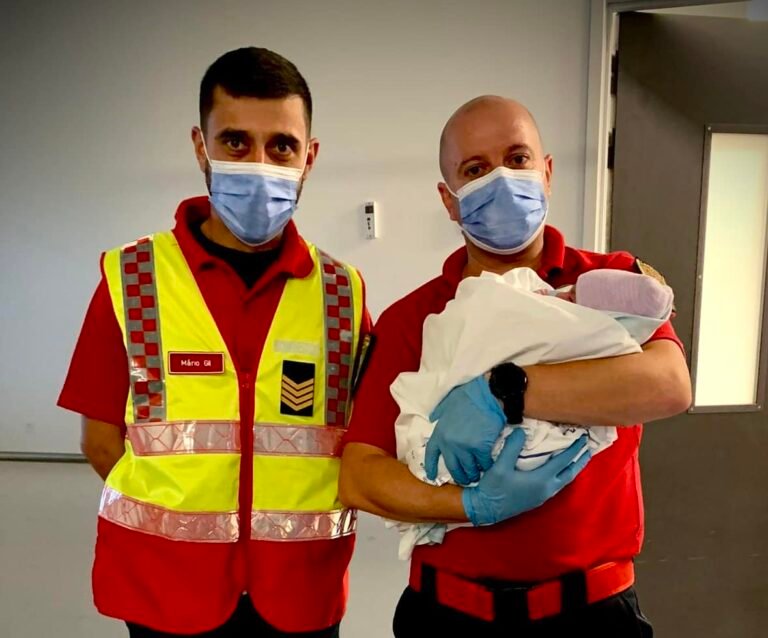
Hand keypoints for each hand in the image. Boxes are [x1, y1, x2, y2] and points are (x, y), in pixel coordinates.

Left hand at [425, 376, 506, 484]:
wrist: (488, 394)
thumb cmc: (468, 396)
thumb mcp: (447, 403)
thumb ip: (439, 413)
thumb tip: (432, 419)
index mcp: (440, 432)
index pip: (431, 454)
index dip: (431, 466)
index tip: (432, 477)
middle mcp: (450, 443)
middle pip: (452, 467)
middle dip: (459, 476)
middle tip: (465, 480)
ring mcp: (465, 447)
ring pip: (469, 468)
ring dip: (474, 474)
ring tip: (478, 476)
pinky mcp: (480, 449)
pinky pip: (484, 463)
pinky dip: (488, 466)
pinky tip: (490, 465)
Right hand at [461, 429, 590, 525]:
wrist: (485, 509)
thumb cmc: (493, 488)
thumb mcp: (500, 466)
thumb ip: (512, 447)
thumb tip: (522, 430)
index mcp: (541, 480)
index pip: (563, 461)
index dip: (573, 448)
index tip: (582, 437)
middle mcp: (547, 489)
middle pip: (570, 473)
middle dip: (580, 460)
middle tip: (588, 448)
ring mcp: (543, 496)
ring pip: (565, 480)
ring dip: (573, 468)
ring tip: (579, 459)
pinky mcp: (538, 499)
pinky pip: (558, 484)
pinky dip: (564, 475)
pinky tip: (560, 471)